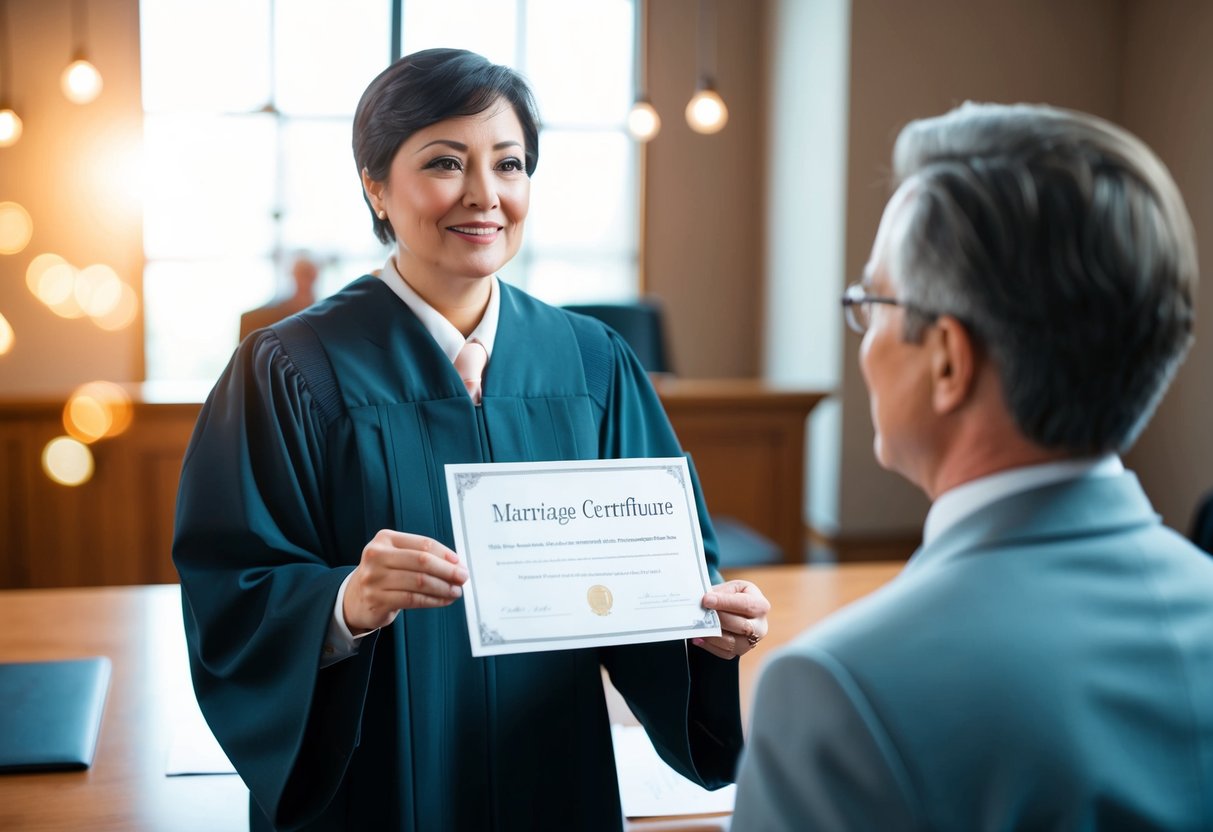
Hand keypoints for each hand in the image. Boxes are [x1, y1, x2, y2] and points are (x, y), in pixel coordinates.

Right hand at [343, 529, 467, 633]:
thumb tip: (455, 564)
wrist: (353, 598)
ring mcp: (374, 578)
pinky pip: (413, 599)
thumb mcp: (396, 556)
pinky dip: (433, 600)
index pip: (423, 544)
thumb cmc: (382, 574)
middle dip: (448, 570)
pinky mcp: (377, 599)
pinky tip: (443, 600)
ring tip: (456, 591)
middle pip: (422, 561)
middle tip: (462, 577)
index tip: (459, 563)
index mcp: (384, 539)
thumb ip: (421, 556)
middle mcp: (377, 556)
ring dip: (443, 587)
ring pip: (419, 582)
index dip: (445, 554)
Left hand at [692, 580, 770, 660]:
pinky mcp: (739, 651)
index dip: (725, 602)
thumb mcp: (734, 587)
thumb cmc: (737, 597)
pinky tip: (699, 638)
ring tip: (698, 627)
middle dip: (719, 619)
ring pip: (732, 643)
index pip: (745, 604)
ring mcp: (751, 642)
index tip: (706, 600)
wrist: (740, 611)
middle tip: (701, 614)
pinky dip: (709, 646)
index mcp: (761, 606)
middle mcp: (760, 627)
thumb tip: (707, 599)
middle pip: (742, 626)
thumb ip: (722, 592)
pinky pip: (724, 653)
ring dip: (712, 635)